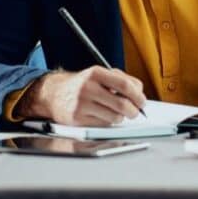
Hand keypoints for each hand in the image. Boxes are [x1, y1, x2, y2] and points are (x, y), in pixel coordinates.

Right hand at [18, 67, 145, 125]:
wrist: (55, 94)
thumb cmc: (83, 85)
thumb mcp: (100, 75)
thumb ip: (121, 80)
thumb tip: (140, 94)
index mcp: (96, 73)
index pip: (125, 85)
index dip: (138, 96)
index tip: (142, 102)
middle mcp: (88, 88)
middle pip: (122, 104)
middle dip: (134, 111)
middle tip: (135, 112)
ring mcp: (82, 104)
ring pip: (114, 117)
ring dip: (121, 118)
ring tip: (118, 113)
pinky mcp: (78, 119)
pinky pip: (103, 125)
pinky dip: (108, 123)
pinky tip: (104, 116)